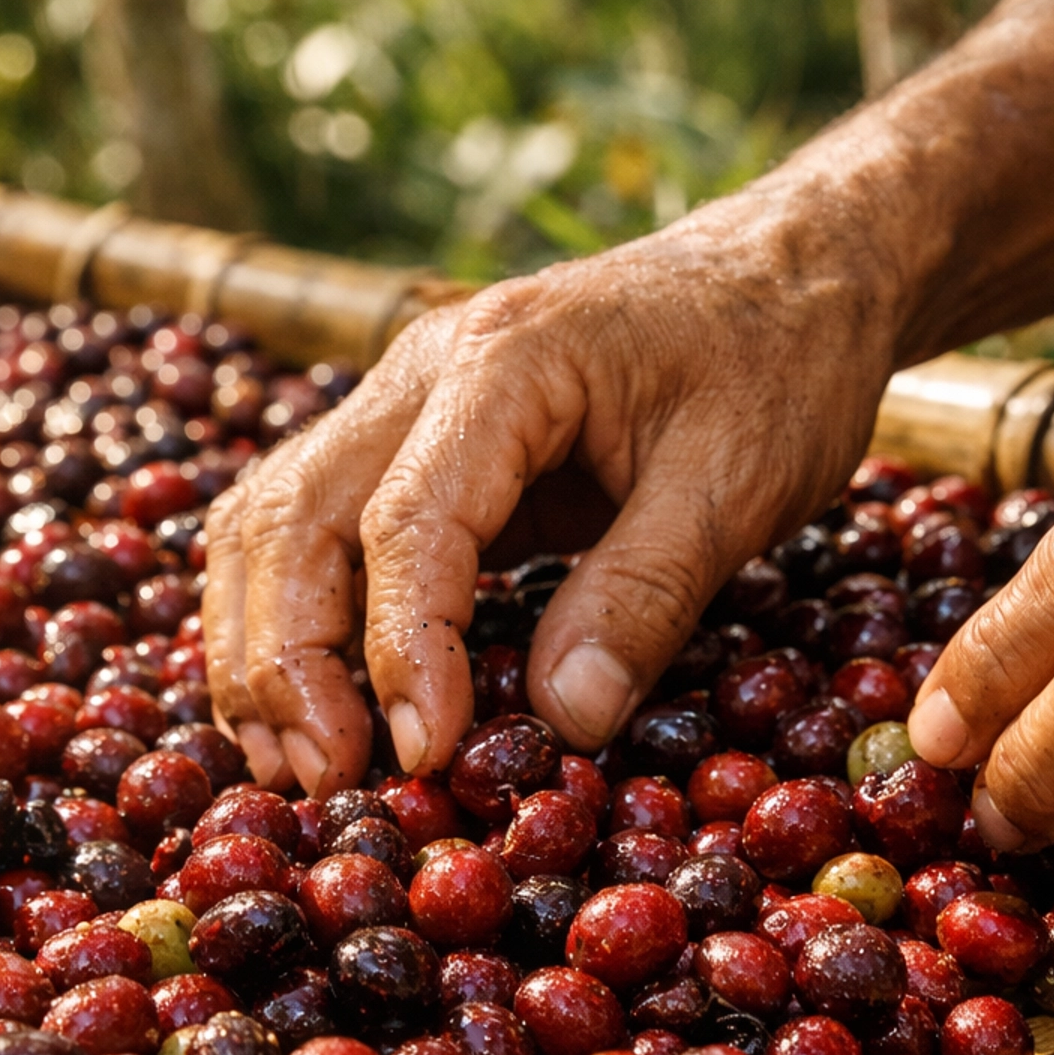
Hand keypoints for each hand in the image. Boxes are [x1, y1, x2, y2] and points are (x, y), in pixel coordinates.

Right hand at [204, 188, 902, 792]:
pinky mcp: (419, 444)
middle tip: (328, 781)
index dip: (403, 652)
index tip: (423, 754)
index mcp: (506, 361)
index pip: (407, 521)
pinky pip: (316, 524)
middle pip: (295, 515)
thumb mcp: (740, 483)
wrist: (789, 273)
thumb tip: (564, 721)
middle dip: (290, 661)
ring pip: (276, 518)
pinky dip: (291, 614)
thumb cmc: (777, 363)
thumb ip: (645, 595)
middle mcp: (423, 369)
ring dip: (264, 644)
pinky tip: (307, 703)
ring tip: (292, 763)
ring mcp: (407, 401)